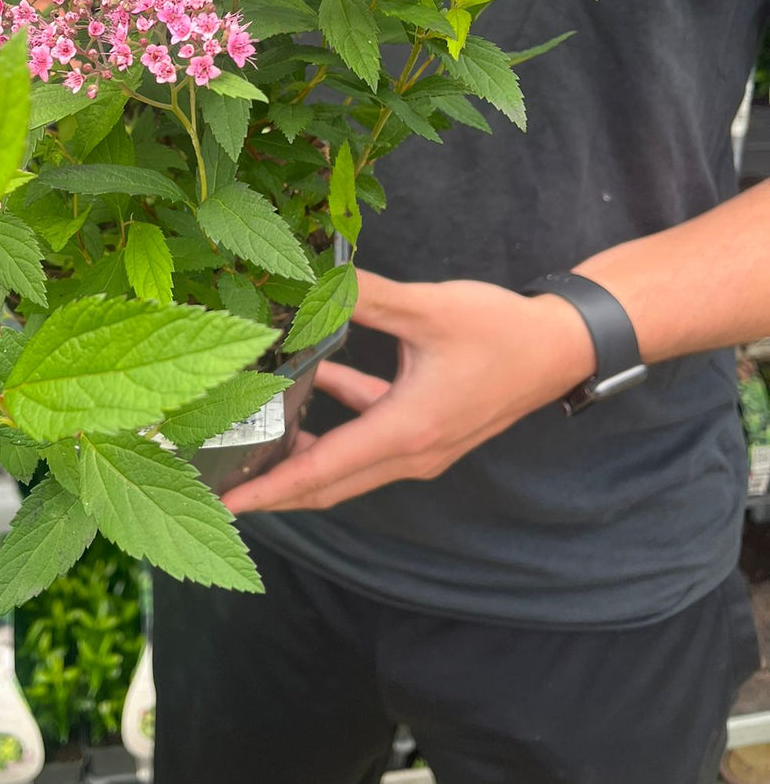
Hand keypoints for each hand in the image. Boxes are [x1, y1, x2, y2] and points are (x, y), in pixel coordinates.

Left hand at [223, 269, 596, 514]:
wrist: (562, 346)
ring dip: (303, 456)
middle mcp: (411, 452)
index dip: (270, 488)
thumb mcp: (428, 309)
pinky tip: (317, 379)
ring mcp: (422, 447)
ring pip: (348, 464)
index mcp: (406, 432)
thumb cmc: (502, 332)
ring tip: (255, 437)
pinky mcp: (430, 430)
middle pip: (328, 485)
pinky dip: (340, 419)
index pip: (322, 473)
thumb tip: (315, 282)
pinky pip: (371, 436)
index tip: (226, 501)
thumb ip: (365, 298)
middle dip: (273, 487)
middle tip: (220, 482)